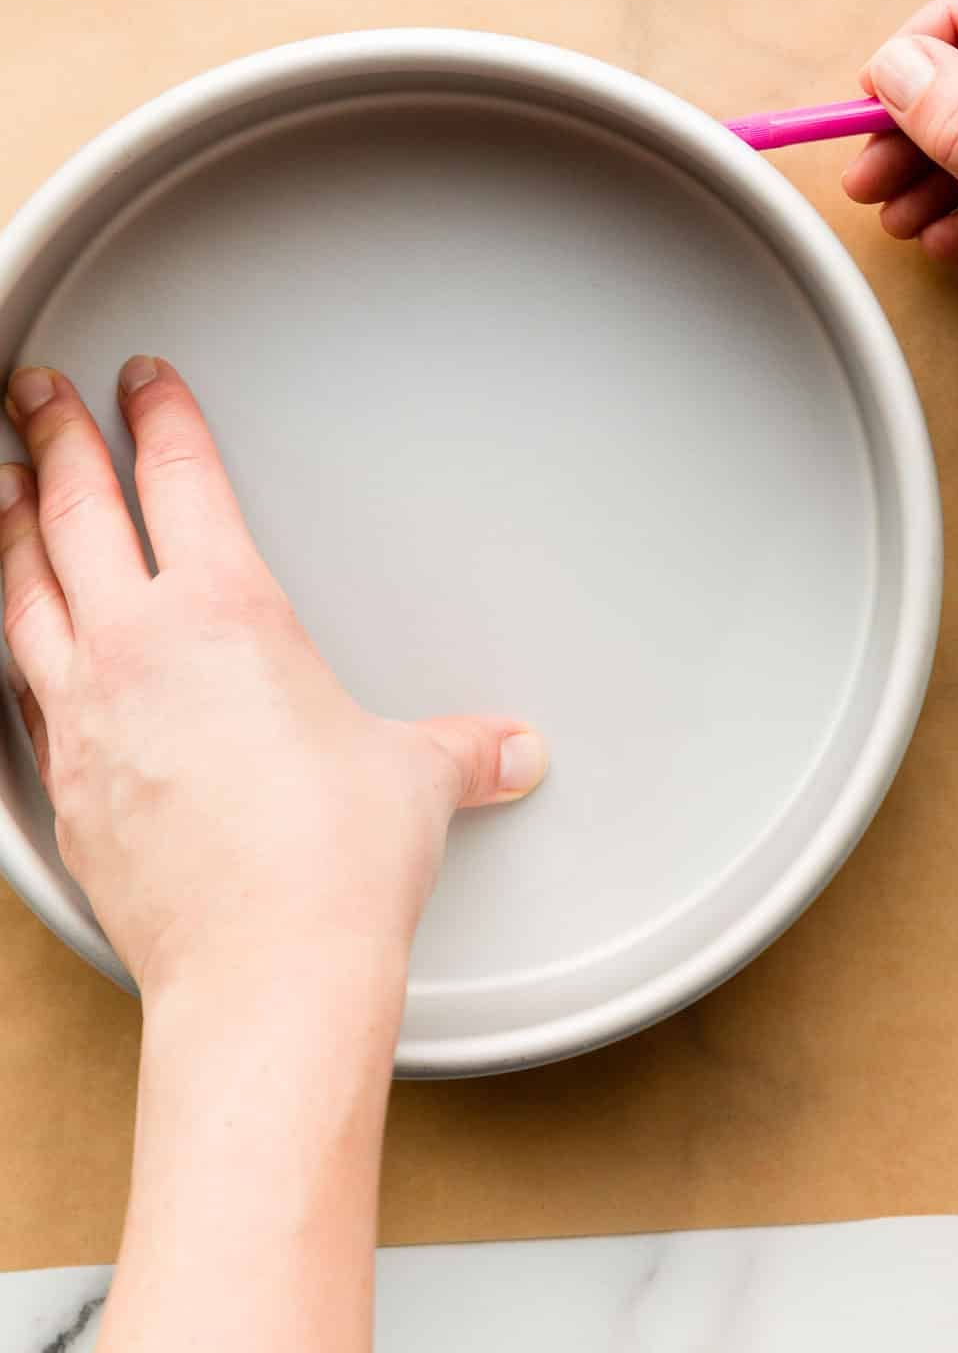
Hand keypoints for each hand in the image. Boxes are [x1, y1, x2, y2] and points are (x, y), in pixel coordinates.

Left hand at [0, 357, 547, 1015]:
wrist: (263, 973)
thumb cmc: (333, 866)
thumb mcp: (415, 782)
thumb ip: (462, 751)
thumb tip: (512, 750)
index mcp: (228, 614)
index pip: (179, 478)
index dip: (159, 415)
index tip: (141, 380)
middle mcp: (140, 648)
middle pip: (75, 509)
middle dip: (52, 437)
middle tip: (31, 390)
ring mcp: (87, 714)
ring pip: (22, 587)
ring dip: (8, 524)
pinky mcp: (63, 784)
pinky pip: (19, 684)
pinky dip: (10, 635)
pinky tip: (14, 632)